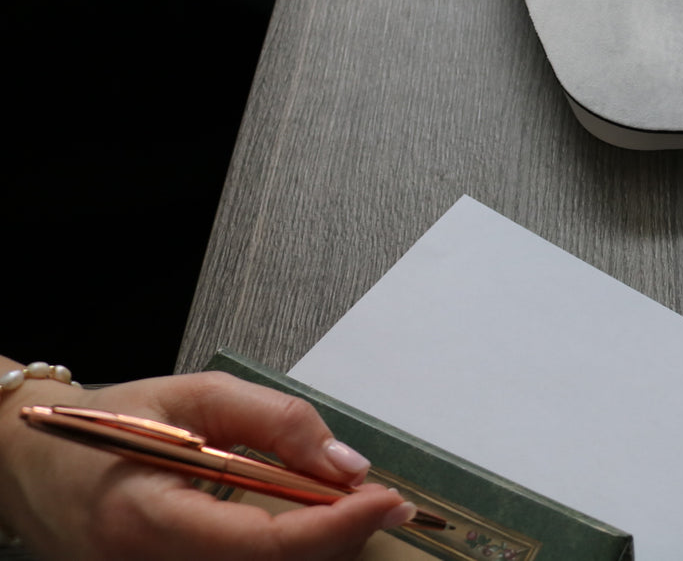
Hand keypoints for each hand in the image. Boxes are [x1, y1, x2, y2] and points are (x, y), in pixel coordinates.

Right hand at [0, 370, 413, 560]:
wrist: (35, 463)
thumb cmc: (110, 423)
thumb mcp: (196, 396)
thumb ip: (277, 422)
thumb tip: (346, 462)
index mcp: (148, 521)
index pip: (264, 546)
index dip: (336, 526)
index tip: (387, 499)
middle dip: (339, 538)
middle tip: (381, 501)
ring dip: (318, 547)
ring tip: (347, 506)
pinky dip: (287, 552)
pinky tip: (308, 523)